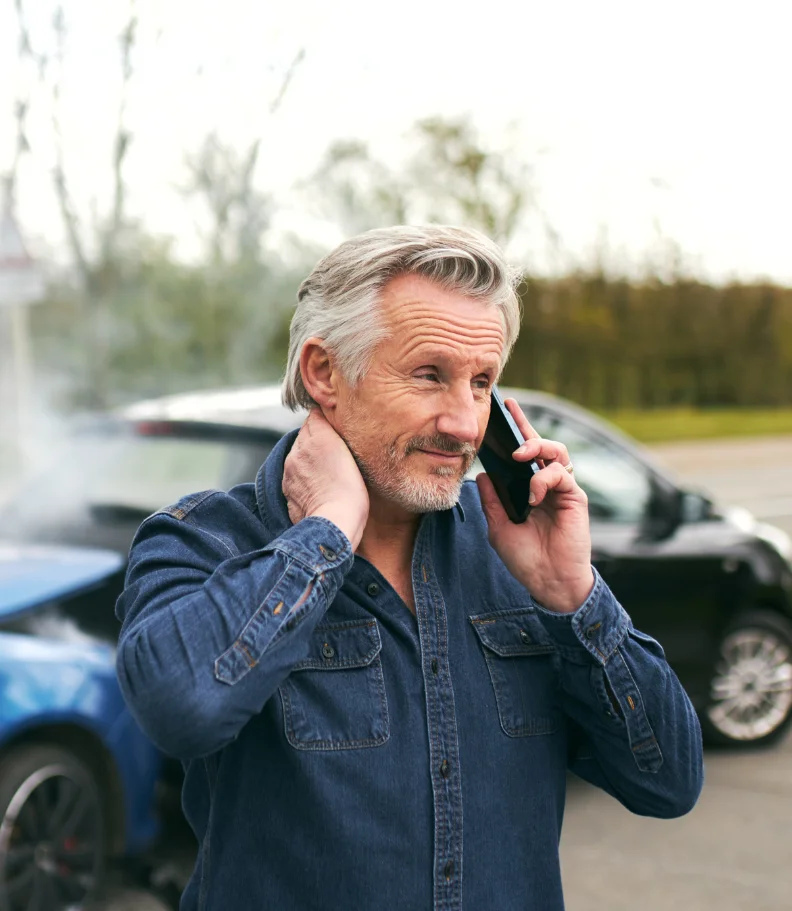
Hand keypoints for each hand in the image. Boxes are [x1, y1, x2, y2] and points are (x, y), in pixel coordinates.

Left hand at [282, 409, 368, 549]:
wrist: (334, 524)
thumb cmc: (351, 492)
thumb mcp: (352, 455)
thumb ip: (335, 433)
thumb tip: (325, 421)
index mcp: (317, 438)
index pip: (315, 416)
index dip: (326, 421)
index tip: (336, 428)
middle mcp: (299, 450)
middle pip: (305, 434)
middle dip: (316, 439)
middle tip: (334, 451)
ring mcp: (290, 470)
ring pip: (298, 453)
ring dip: (309, 458)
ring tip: (327, 471)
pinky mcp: (287, 487)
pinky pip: (294, 473)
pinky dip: (303, 476)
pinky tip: (318, 485)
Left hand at [476, 399, 593, 612]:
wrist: (548, 582)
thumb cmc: (525, 558)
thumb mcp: (499, 527)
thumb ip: (492, 500)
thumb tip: (482, 473)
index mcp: (529, 488)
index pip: (524, 453)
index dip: (518, 428)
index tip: (505, 406)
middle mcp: (547, 484)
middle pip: (542, 444)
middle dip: (527, 427)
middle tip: (510, 419)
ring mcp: (562, 489)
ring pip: (557, 452)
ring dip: (537, 448)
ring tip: (520, 456)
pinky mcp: (575, 497)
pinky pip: (562, 474)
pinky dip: (544, 480)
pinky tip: (533, 495)